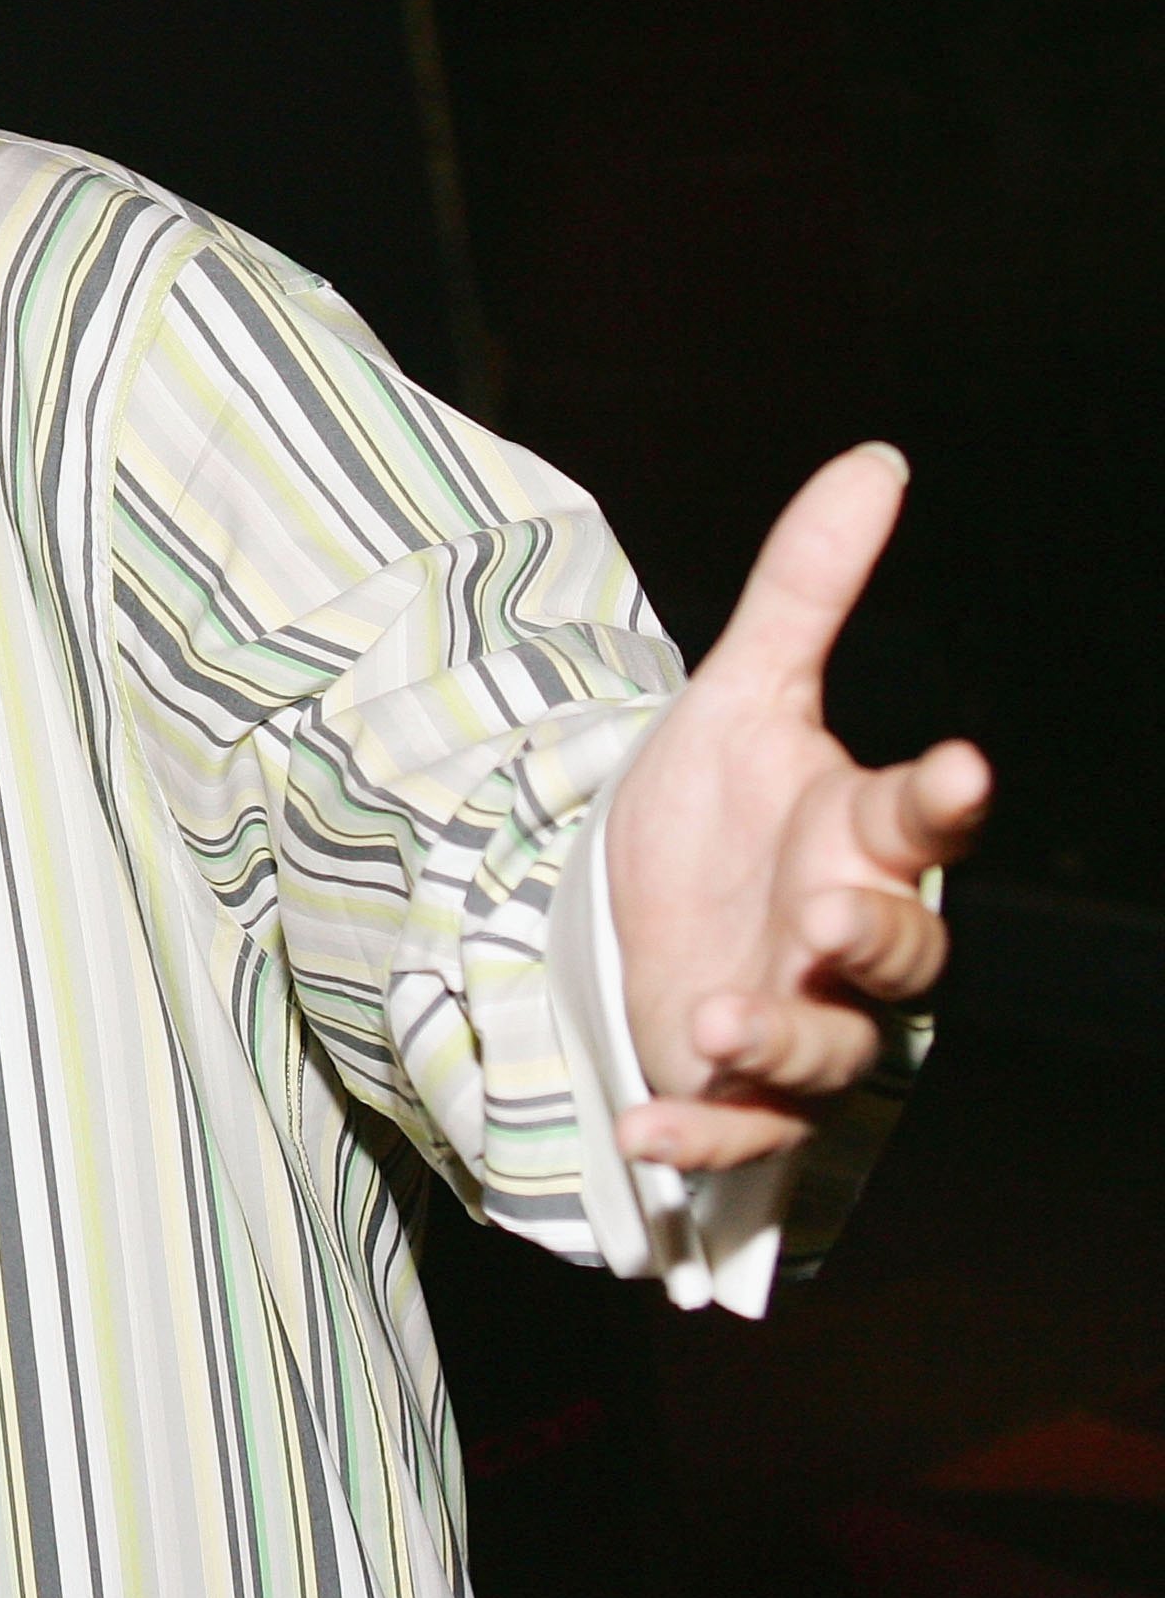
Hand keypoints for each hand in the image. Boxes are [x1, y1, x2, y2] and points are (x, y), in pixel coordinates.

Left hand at [605, 443, 988, 1171]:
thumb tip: (876, 459)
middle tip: (827, 914)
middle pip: (899, 950)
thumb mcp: (742, 691)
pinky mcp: (739, 1092)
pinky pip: (740, 1131)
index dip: (943, 798)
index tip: (960, 765)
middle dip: (873, 935)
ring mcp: (804, 1020)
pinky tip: (642, 1136)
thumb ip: (806, 588)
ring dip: (781, 1038)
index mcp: (860, 835)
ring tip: (716, 1018)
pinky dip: (699, 1137)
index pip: (921, 819)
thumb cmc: (720, 805)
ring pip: (830, 1049)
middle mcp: (849, 936)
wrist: (636, 906)